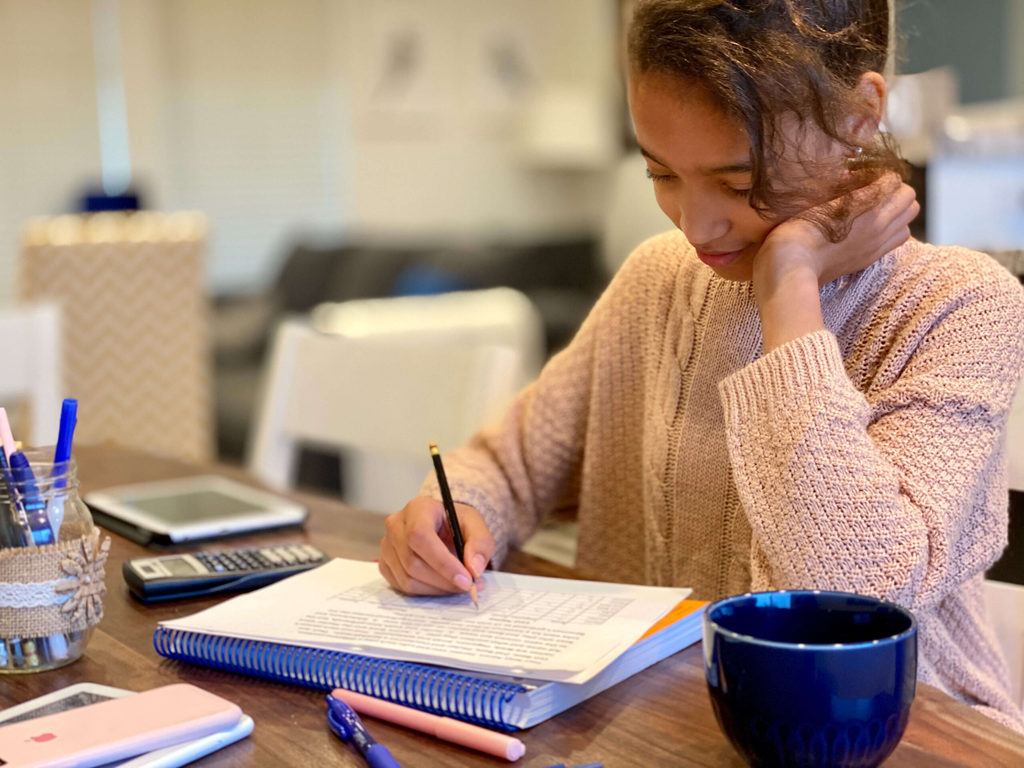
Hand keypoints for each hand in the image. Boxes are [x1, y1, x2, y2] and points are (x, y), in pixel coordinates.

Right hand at [379, 497, 493, 595]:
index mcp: (417, 508)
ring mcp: (387, 546)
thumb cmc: (455, 522)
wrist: (441, 525)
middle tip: (469, 586)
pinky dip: (426, 592)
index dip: (443, 562)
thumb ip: (480, 543)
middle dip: (444, 580)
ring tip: (460, 586)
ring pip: (407, 579)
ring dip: (437, 589)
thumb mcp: (474, 524)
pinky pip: (402, 587)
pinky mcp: (385, 564)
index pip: (420, 537)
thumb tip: (474, 568)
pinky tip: (442, 585)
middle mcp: (396, 525)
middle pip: (413, 562)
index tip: (466, 579)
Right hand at [755, 175, 919, 289]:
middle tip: (873, 189)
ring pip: (908, 219)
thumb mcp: (819, 199)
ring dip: (897, 210)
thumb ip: (845, 186)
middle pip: (909, 198)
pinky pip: (898, 238)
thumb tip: (856, 175)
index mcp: (867, 207)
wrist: (793, 266)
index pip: (894, 180)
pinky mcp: (870, 258)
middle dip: (894, 189)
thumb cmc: (799, 229)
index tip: (862, 175)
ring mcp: (877, 244)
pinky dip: (892, 228)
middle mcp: (880, 226)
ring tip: (876, 208)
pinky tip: (871, 227)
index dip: (878, 173)